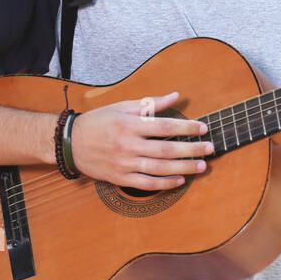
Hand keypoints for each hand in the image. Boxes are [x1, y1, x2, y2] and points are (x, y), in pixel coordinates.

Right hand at [69, 91, 215, 191]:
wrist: (70, 143)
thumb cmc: (98, 121)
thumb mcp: (122, 106)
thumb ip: (151, 103)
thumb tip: (175, 95)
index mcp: (129, 124)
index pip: (164, 126)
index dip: (186, 127)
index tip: (203, 127)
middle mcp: (128, 145)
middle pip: (166, 149)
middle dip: (191, 149)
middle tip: (210, 149)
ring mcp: (124, 163)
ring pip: (159, 168)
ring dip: (184, 168)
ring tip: (202, 166)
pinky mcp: (119, 178)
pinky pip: (146, 184)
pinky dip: (165, 184)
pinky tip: (180, 180)